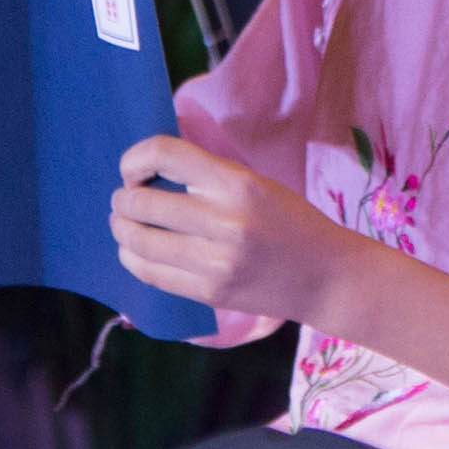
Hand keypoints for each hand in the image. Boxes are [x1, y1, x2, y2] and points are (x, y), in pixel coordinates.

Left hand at [111, 132, 373, 325]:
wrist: (326, 277)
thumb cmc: (290, 222)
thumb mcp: (255, 183)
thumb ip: (206, 175)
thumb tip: (145, 170)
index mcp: (237, 184)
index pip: (164, 155)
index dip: (135, 158)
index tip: (135, 169)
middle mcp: (225, 222)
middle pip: (141, 202)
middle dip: (123, 198)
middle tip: (126, 198)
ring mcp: (215, 262)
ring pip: (139, 241)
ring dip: (122, 229)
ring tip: (127, 224)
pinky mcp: (209, 293)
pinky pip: (150, 273)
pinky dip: (133, 258)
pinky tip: (137, 251)